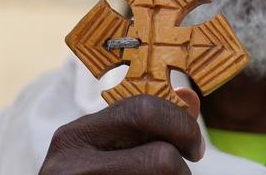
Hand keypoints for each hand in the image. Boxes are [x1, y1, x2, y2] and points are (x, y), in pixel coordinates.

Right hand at [39, 88, 204, 174]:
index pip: (143, 111)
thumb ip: (143, 125)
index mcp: (74, 137)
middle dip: (180, 165)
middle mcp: (73, 166)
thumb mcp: (102, 150)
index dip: (181, 125)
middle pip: (161, 156)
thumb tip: (189, 98)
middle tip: (181, 171)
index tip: (192, 145)